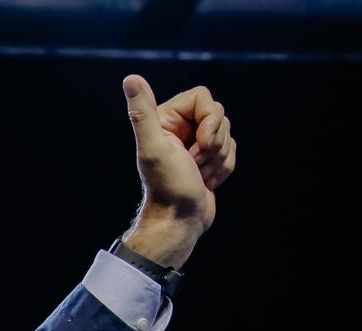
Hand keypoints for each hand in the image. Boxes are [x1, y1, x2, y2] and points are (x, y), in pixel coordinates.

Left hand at [121, 76, 236, 267]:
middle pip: (218, 114)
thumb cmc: (168, 186)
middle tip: (194, 163)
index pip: (203, 97)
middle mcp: (180, 128)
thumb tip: (130, 79)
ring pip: (227, 133)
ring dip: (218, 158)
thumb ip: (141, 113)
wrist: (180, 221)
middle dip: (213, 142)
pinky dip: (223, 168)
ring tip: (198, 175)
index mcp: (166, 119)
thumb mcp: (153, 147)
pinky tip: (206, 182)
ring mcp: (195, 143)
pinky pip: (231, 150)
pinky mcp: (208, 158)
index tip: (199, 143)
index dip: (209, 120)